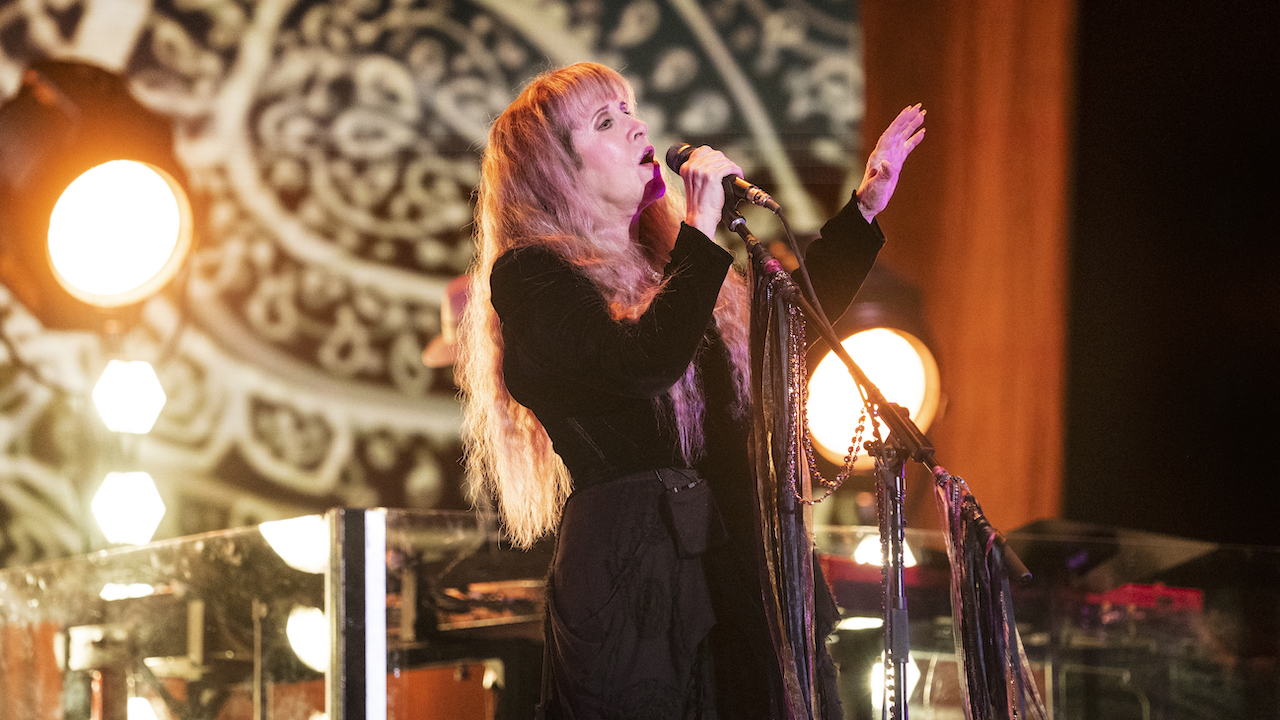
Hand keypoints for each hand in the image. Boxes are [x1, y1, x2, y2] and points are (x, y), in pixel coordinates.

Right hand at [680, 145, 743, 238]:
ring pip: (723, 160)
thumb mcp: (693, 183)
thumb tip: (715, 163)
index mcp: (686, 167)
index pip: (703, 150)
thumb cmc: (699, 204)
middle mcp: (693, 167)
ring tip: (734, 174)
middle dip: (725, 162)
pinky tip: (738, 176)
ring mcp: (702, 170)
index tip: (720, 162)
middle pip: (715, 154)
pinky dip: (736, 170)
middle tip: (729, 170)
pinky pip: (729, 167)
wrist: (700, 216)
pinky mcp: (713, 175)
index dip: (714, 156)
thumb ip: (699, 171)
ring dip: (731, 166)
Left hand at [857, 104, 925, 220]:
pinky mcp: (896, 163)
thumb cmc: (870, 196)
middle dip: (907, 118)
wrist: (868, 204)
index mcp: (879, 155)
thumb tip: (888, 163)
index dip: (899, 122)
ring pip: (902, 136)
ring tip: (922, 114)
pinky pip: (906, 147)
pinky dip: (914, 139)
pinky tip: (922, 132)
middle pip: (897, 131)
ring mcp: (891, 157)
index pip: (890, 134)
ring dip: (911, 125)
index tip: (909, 111)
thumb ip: (883, 175)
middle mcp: (884, 153)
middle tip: (919, 106)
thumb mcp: (876, 187)